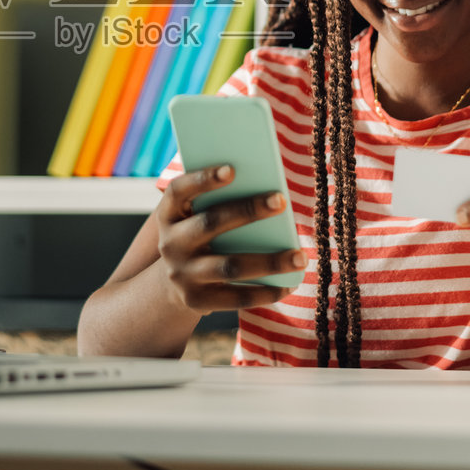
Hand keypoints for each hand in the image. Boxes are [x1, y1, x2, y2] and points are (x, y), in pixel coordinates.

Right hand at [154, 165, 305, 313]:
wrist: (172, 284)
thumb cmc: (199, 236)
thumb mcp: (195, 216)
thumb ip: (216, 201)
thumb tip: (265, 185)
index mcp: (169, 214)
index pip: (178, 190)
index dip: (202, 179)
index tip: (232, 169)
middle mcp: (170, 244)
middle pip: (210, 223)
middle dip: (247, 211)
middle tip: (281, 201)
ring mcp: (182, 274)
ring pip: (230, 266)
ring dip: (269, 261)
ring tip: (300, 257)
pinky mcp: (196, 301)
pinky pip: (236, 297)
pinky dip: (266, 292)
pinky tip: (289, 285)